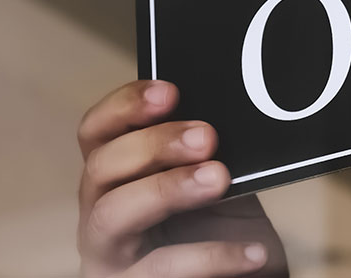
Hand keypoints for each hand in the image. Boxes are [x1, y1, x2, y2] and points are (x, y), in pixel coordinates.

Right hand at [77, 81, 287, 276]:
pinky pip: (164, 270)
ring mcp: (108, 257)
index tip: (169, 91)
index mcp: (115, 178)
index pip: (96, 133)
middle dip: (152, 144)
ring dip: (166, 189)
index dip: (124, 107)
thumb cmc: (220, 230)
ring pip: (113, 215)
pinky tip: (254, 251)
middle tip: (206, 137)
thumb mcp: (215, 184)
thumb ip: (211, 155)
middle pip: (100, 168)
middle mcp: (99, 214)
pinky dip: (213, 257)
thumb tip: (232, 117)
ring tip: (219, 178)